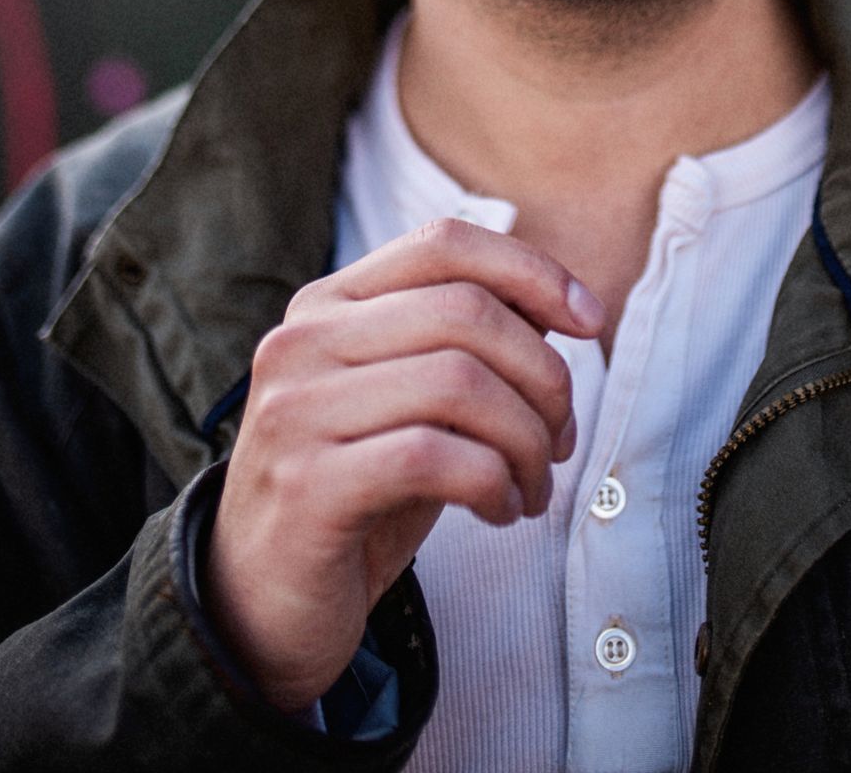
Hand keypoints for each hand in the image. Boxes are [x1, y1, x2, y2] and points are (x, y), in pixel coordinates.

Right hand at [204, 217, 604, 711]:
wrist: (258, 607)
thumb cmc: (356, 495)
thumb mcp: (409, 405)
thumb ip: (464, 348)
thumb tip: (565, 307)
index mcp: (326, 304)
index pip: (444, 244)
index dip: (531, 271)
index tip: (591, 321)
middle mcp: (301, 341)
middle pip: (465, 312)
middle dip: (544, 377)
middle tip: (560, 441)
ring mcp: (296, 410)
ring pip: (459, 382)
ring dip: (526, 440)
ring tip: (532, 486)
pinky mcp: (306, 485)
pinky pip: (433, 457)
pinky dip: (492, 482)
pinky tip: (499, 511)